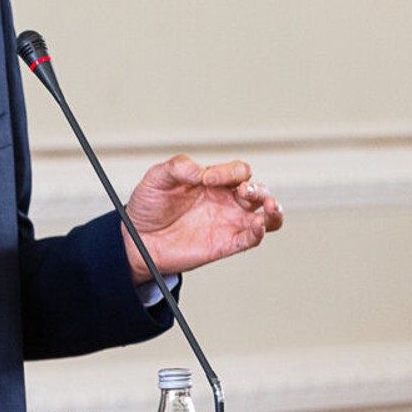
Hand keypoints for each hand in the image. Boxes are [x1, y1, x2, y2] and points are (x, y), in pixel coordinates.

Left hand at [122, 155, 282, 283]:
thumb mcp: (157, 178)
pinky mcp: (226, 244)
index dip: (229, 172)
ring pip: (266, 215)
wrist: (138, 238)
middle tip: (244, 191)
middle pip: (258, 191)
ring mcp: (228, 222)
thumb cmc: (149, 206)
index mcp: (212, 181)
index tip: (208, 178)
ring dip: (273, 210)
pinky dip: (260, 232)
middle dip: (258, 189)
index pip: (237, 172)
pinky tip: (258, 226)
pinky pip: (251, 238)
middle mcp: (225, 200)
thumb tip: (201, 170)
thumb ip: (178, 167)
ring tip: (269, 207)